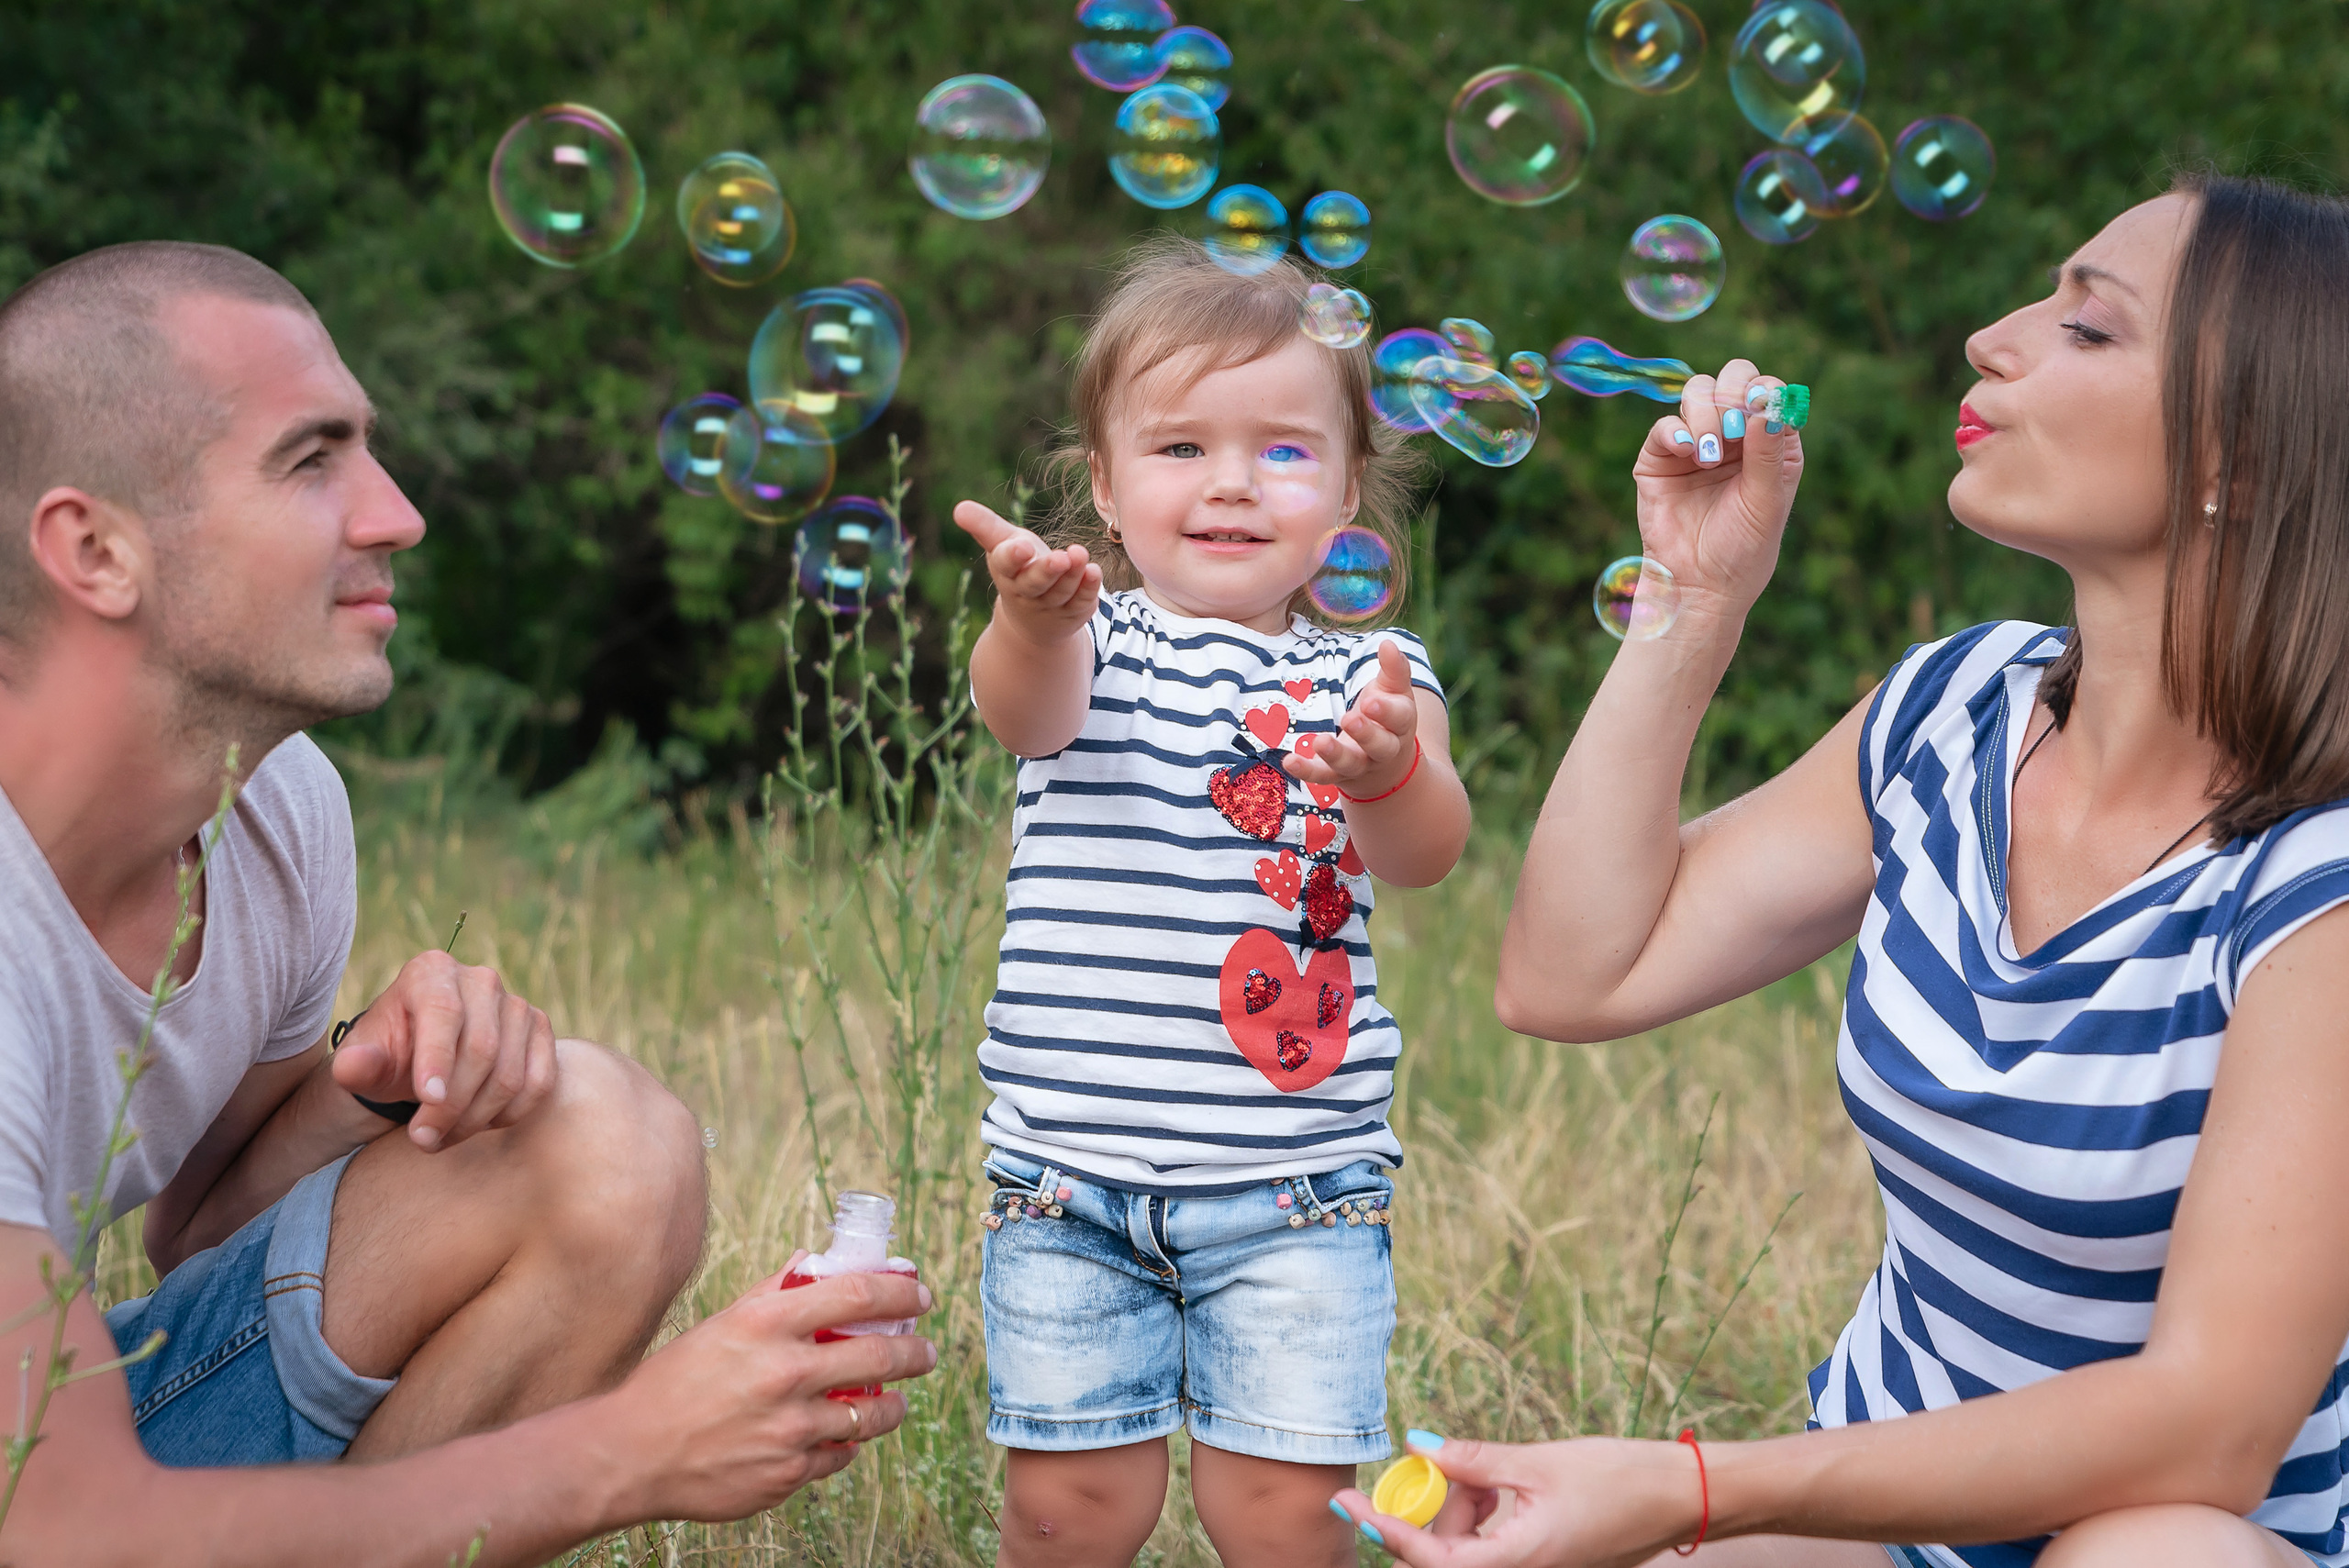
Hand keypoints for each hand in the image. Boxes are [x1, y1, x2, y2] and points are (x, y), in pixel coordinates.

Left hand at [329, 949, 556, 1151]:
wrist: (421, 1060)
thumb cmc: (389, 1056)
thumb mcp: (363, 1061)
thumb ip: (355, 1064)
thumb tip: (355, 1066)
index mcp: (431, 972)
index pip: (443, 1011)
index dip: (438, 1058)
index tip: (427, 1100)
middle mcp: (480, 980)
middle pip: (481, 1049)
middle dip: (452, 1105)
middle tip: (422, 1139)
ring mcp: (516, 1004)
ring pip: (510, 1073)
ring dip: (476, 1119)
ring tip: (441, 1136)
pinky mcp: (540, 1030)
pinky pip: (539, 1083)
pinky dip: (509, 1114)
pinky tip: (478, 1123)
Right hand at [614, 1262, 938, 1523]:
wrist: (630, 1454)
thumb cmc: (674, 1382)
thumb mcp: (722, 1324)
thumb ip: (774, 1292)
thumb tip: (813, 1260)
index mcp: (767, 1324)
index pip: (857, 1293)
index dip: (901, 1291)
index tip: (920, 1294)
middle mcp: (784, 1373)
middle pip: (881, 1354)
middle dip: (916, 1352)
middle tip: (925, 1352)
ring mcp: (789, 1427)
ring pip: (872, 1413)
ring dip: (894, 1404)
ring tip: (896, 1400)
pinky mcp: (788, 1473)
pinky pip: (840, 1453)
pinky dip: (846, 1442)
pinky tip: (842, 1435)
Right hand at [955, 500, 1101, 645]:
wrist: (1033, 620)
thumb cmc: (1018, 569)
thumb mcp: (1001, 545)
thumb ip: (984, 526)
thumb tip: (958, 508)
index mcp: (1006, 572)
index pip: (1006, 565)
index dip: (1013, 557)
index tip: (1022, 547)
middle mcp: (1027, 592)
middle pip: (1035, 583)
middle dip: (1046, 571)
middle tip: (1060, 558)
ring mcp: (1051, 605)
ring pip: (1061, 591)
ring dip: (1072, 574)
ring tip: (1079, 554)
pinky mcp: (1074, 611)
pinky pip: (1081, 600)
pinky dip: (1088, 587)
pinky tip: (1094, 571)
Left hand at [1284, 641, 1418, 797]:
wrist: (1386, 765)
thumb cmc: (1388, 717)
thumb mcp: (1395, 692)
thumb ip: (1394, 668)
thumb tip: (1388, 643)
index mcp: (1400, 725)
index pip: (1398, 718)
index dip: (1386, 711)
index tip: (1370, 701)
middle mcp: (1383, 750)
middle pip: (1379, 746)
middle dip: (1366, 734)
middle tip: (1350, 719)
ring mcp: (1359, 765)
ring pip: (1349, 764)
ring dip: (1334, 755)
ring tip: (1320, 742)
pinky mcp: (1336, 775)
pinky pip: (1322, 776)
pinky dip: (1306, 770)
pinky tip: (1290, 761)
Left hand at [1329, 1433, 1699, 1567]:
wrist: (1681, 1496)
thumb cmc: (1619, 1478)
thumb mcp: (1537, 1462)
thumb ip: (1473, 1460)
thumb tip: (1418, 1445)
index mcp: (1519, 1561)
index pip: (1430, 1558)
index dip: (1385, 1528)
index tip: (1348, 1501)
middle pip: (1445, 1554)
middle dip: (1434, 1509)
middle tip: (1444, 1463)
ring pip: (1469, 1548)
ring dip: (1465, 1508)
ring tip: (1493, 1471)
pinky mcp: (1546, 1562)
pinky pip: (1494, 1545)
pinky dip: (1487, 1513)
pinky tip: (1504, 1483)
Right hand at [1632, 357, 1805, 619]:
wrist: (1699, 586)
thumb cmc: (1742, 549)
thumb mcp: (1767, 501)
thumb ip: (1768, 453)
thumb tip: (1767, 406)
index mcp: (1768, 442)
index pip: (1769, 391)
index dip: (1763, 392)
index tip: (1757, 412)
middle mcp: (1734, 436)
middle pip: (1732, 378)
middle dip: (1732, 394)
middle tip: (1731, 430)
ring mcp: (1696, 442)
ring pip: (1696, 391)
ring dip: (1705, 414)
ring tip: (1707, 456)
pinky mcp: (1660, 458)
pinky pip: (1664, 425)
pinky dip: (1675, 431)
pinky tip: (1688, 453)